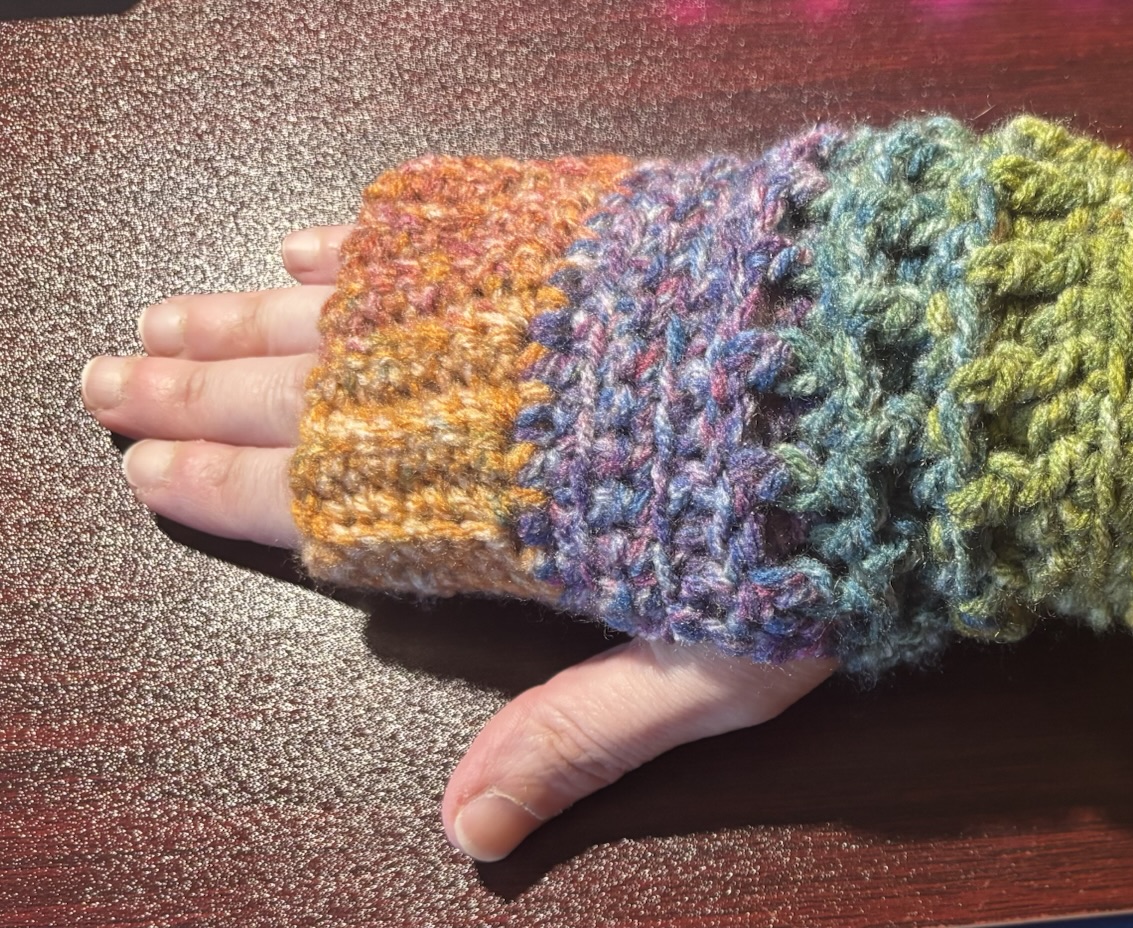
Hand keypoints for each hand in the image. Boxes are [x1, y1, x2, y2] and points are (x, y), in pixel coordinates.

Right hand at [81, 226, 834, 861]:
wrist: (909, 365)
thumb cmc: (828, 534)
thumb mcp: (711, 670)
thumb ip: (580, 735)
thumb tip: (464, 834)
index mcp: (504, 517)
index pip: (323, 504)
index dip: (223, 490)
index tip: (142, 472)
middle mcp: (491, 401)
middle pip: (305, 393)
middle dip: (194, 391)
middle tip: (104, 376)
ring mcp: (532, 304)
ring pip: (351, 305)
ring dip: (247, 313)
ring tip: (167, 314)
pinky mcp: (586, 224)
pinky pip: (445, 222)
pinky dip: (368, 236)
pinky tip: (314, 242)